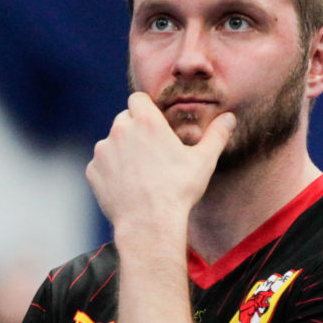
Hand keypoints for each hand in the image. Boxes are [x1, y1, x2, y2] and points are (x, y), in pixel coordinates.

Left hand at [86, 92, 235, 230]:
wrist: (149, 224)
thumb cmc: (178, 191)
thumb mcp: (204, 161)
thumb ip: (217, 135)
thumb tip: (229, 118)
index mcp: (146, 121)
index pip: (138, 99)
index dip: (146, 108)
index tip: (154, 123)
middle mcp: (120, 130)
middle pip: (124, 119)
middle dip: (135, 129)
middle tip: (151, 152)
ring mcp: (103, 151)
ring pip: (111, 142)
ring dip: (122, 150)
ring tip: (140, 173)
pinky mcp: (92, 171)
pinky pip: (101, 164)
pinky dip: (110, 171)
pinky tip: (127, 186)